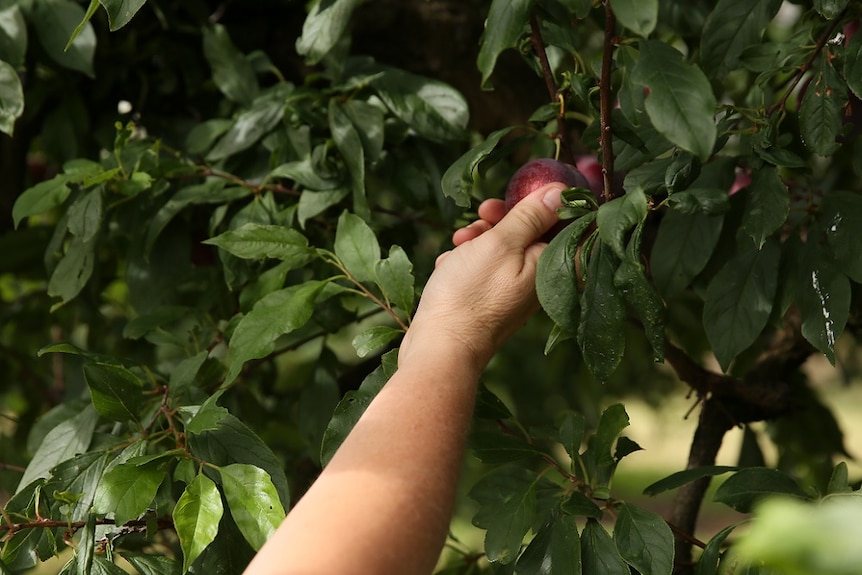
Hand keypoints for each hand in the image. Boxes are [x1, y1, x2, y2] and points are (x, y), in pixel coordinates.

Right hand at [399, 182, 565, 369]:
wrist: (440, 347)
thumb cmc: (472, 294)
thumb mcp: (501, 243)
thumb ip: (531, 216)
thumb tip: (562, 191)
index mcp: (549, 266)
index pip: (564, 224)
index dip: (545, 202)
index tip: (521, 193)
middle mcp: (536, 281)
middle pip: (529, 234)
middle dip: (503, 219)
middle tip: (483, 211)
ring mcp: (512, 293)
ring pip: (501, 250)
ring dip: (479, 238)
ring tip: (460, 241)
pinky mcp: (489, 302)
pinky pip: (483, 270)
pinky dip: (467, 262)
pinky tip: (449, 265)